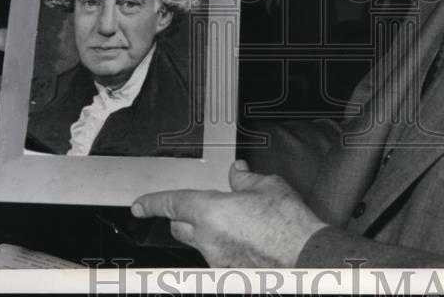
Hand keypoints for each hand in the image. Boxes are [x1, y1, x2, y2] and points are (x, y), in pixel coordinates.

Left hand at [131, 160, 327, 266]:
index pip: (171, 205)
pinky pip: (215, 256)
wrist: (304, 255)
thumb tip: (237, 171)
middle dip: (180, 218)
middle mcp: (208, 239)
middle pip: (178, 228)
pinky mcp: (229, 272)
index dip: (152, 204)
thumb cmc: (287, 223)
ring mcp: (217, 259)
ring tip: (232, 221)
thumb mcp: (266, 186)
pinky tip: (242, 237)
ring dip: (204, 232)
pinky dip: (221, 245)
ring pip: (197, 244)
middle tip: (194, 208)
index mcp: (210, 212)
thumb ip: (244, 178)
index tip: (139, 206)